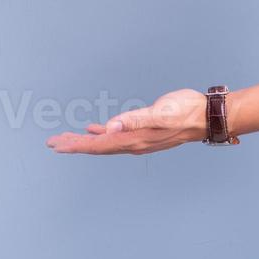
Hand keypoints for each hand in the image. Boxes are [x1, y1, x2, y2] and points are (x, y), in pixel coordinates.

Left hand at [46, 88, 207, 155]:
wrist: (205, 116)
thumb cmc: (184, 112)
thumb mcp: (159, 113)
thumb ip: (134, 120)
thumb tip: (109, 127)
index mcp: (133, 139)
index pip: (97, 145)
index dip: (75, 145)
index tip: (56, 144)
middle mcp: (133, 143)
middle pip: (97, 146)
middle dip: (74, 144)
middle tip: (52, 142)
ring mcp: (138, 139)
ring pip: (105, 142)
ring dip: (85, 141)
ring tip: (67, 139)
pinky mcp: (143, 132)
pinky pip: (116, 136)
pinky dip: (102, 133)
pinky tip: (94, 129)